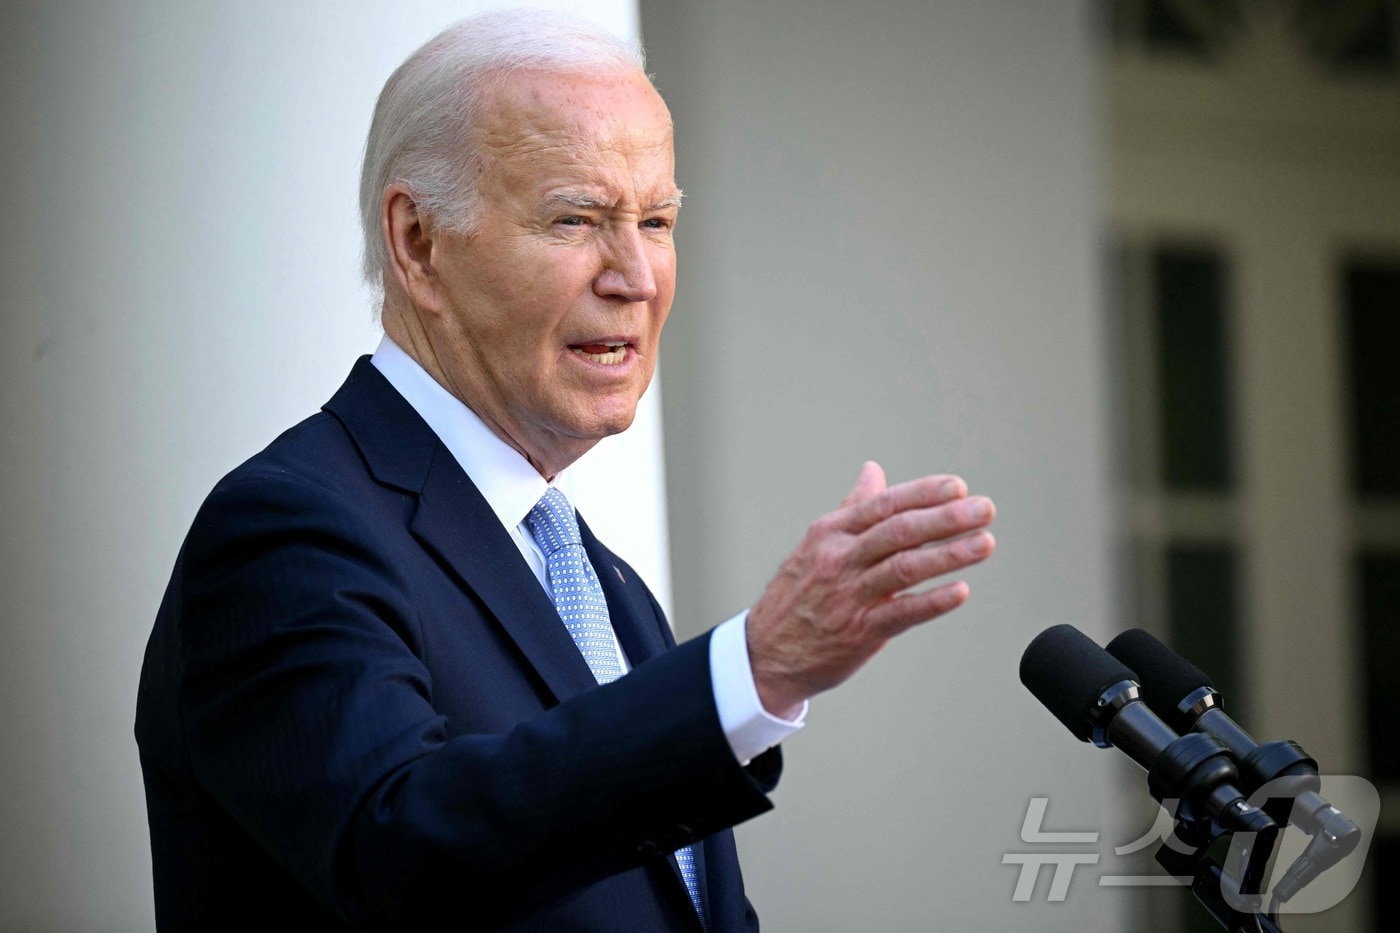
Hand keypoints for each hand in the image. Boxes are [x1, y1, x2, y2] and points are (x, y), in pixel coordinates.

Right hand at [746, 461, 995, 717]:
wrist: (764, 653)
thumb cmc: (796, 595)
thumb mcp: (817, 544)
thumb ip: (852, 508)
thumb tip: (873, 472)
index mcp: (830, 533)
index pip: (883, 505)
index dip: (923, 493)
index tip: (958, 487)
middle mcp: (840, 560)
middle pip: (899, 531)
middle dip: (946, 517)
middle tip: (983, 509)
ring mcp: (850, 596)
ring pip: (904, 568)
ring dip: (948, 555)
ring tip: (984, 543)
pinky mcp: (860, 632)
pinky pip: (901, 613)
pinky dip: (932, 602)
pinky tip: (960, 591)